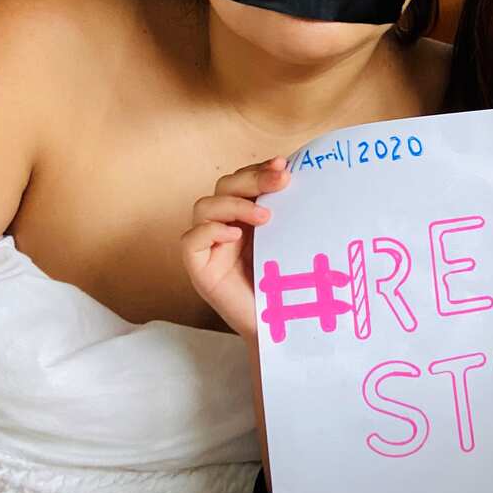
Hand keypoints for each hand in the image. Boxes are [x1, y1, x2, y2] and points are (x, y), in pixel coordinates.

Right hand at [182, 157, 289, 337]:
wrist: (282, 327)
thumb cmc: (288, 284)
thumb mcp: (292, 239)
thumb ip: (290, 212)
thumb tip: (301, 179)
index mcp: (246, 215)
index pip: (243, 179)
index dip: (259, 168)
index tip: (284, 165)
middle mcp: (225, 226)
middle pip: (224, 186)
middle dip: (252, 178)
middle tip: (281, 180)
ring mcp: (210, 247)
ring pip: (204, 207)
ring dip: (234, 204)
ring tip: (265, 216)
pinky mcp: (200, 270)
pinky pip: (190, 241)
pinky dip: (209, 231)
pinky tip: (234, 236)